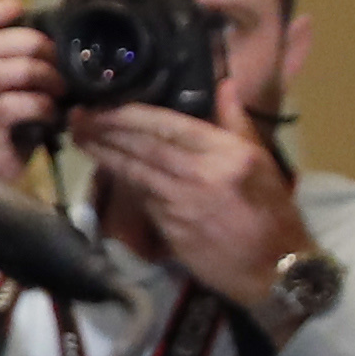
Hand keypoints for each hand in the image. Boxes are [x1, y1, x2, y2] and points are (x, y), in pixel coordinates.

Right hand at [0, 0, 58, 175]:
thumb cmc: (6, 135)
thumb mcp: (6, 96)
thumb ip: (15, 68)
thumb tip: (53, 41)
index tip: (17, 7)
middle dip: (27, 42)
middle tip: (54, 57)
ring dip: (37, 73)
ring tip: (58, 87)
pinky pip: (10, 107)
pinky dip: (39, 105)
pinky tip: (51, 115)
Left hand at [68, 99, 309, 328]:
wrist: (276, 270)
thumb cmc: (273, 213)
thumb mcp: (264, 162)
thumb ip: (236, 122)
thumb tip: (223, 85)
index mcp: (228, 154)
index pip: (170, 126)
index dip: (132, 115)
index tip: (105, 104)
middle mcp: (203, 175)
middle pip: (145, 146)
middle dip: (107, 130)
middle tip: (78, 116)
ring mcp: (184, 203)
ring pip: (136, 171)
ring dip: (105, 154)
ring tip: (80, 137)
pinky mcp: (172, 229)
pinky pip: (142, 197)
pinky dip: (122, 181)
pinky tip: (105, 168)